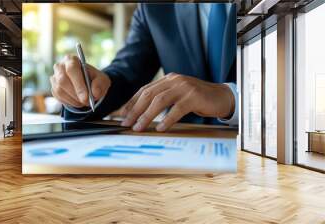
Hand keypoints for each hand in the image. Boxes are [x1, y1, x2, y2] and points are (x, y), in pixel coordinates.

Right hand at [50, 55, 110, 107]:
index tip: (86, 97)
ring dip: (73, 99)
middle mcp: (60, 67)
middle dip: (75, 93)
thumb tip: (95, 93)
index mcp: (71, 60)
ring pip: (60, 90)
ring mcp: (55, 78)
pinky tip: (77, 101)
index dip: (78, 84)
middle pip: (62, 80)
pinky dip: (69, 102)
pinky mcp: (54, 88)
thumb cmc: (94, 79)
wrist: (89, 84)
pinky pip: (58, 97)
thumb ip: (100, 84)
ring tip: (84, 101)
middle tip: (85, 102)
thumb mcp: (102, 80)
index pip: (72, 69)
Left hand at [120, 73, 234, 131]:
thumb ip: (163, 99)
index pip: (144, 90)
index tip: (122, 115)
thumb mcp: (178, 96)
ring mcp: (184, 87)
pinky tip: (160, 128)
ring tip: (138, 127)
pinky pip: (177, 109)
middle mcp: (174, 80)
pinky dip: (167, 119)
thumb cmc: (197, 99)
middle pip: (149, 94)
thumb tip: (141, 114)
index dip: (132, 102)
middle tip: (126, 123)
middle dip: (135, 110)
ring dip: (147, 115)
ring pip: (160, 101)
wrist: (221, 97)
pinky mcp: (194, 96)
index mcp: (168, 79)